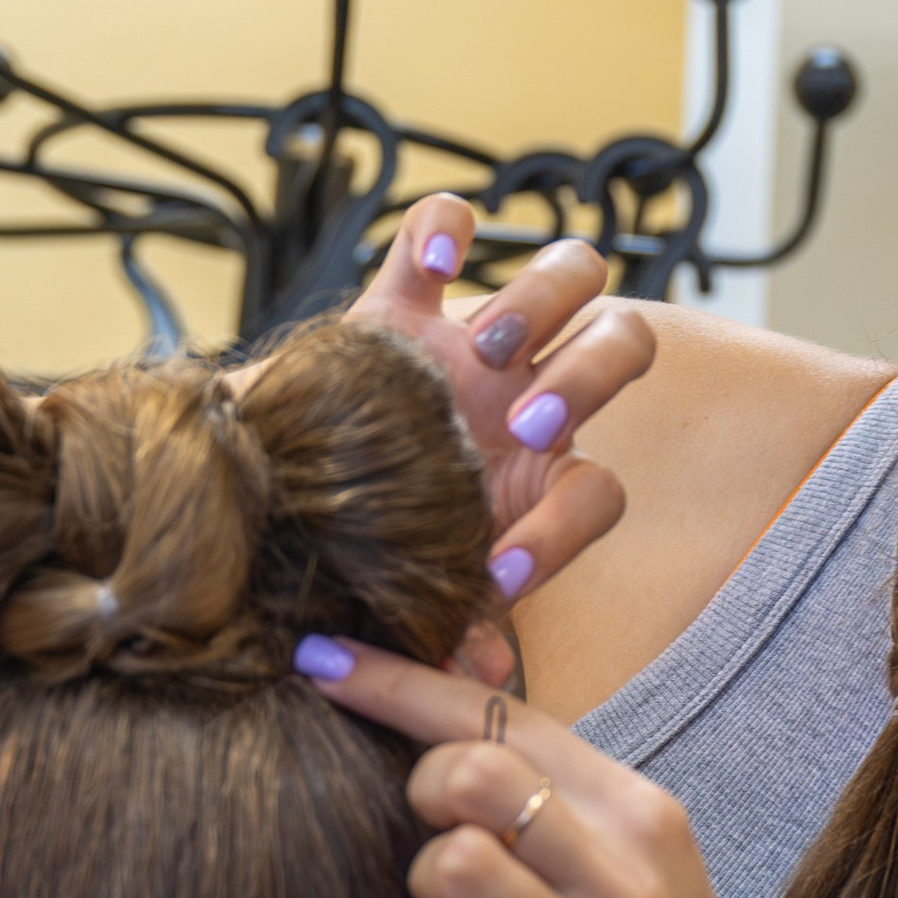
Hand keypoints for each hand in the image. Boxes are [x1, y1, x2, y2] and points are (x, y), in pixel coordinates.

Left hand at [295, 641, 823, 897]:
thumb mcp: (633, 869)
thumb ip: (555, 788)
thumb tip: (452, 682)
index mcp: (642, 814)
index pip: (503, 715)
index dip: (397, 681)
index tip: (321, 659)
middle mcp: (625, 876)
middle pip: (469, 773)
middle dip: (418, 794)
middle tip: (429, 838)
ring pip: (452, 864)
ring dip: (428, 891)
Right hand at [349, 201, 653, 679]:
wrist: (275, 501)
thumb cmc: (353, 552)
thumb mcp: (399, 593)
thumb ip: (444, 628)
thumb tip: (481, 671)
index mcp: (536, 478)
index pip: (597, 493)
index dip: (563, 533)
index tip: (499, 567)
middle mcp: (523, 396)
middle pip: (622, 347)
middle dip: (587, 382)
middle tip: (517, 424)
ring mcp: (472, 339)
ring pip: (570, 276)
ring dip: (540, 302)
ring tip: (481, 348)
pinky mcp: (403, 294)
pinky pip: (444, 226)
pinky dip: (448, 233)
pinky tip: (435, 274)